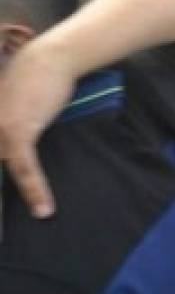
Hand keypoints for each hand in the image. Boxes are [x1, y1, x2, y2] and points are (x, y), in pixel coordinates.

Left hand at [0, 37, 79, 217]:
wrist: (49, 60)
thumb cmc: (34, 81)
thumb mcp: (12, 108)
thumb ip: (8, 131)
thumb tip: (13, 154)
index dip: (0, 183)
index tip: (2, 215)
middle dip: (0, 199)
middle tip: (4, 234)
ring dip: (10, 202)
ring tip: (17, 229)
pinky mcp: (16, 132)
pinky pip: (22, 167)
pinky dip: (34, 189)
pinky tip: (44, 209)